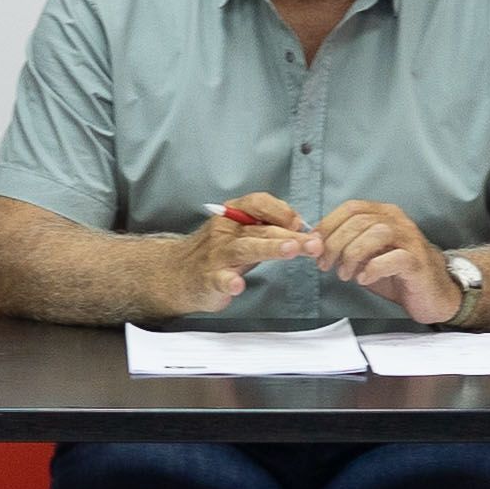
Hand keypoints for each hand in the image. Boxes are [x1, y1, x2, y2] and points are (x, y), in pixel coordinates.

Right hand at [165, 193, 318, 311]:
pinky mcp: (209, 279)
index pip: (259, 203)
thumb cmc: (217, 252)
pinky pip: (219, 279)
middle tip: (314, 244)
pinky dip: (229, 282)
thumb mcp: (242, 233)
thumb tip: (303, 229)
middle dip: (291, 236)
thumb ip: (269, 229)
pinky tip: (238, 285)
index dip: (282, 211)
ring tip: (290, 250)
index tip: (300, 223)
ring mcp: (217, 255)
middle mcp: (225, 231)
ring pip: (246, 248)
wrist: (176, 274)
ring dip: (270, 248)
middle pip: (261, 229)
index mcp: (234, 216)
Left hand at [314, 199, 460, 325]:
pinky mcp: (417, 262)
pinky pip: (394, 258)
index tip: (315, 246)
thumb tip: (316, 246)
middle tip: (326, 265)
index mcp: (384, 214)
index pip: (351, 208)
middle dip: (335, 244)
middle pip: (359, 221)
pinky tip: (364, 279)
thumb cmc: (396, 274)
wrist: (432, 294)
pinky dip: (373, 268)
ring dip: (352, 255)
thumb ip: (345, 248)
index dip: (328, 225)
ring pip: (376, 234)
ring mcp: (410, 240)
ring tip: (345, 274)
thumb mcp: (365, 257)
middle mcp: (398, 221)